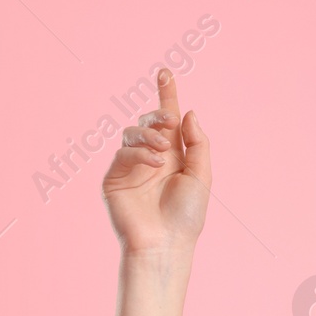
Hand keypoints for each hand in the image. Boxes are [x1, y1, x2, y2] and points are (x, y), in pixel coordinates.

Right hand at [102, 69, 210, 253]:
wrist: (166, 243)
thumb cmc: (187, 215)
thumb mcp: (201, 175)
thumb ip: (197, 143)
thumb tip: (187, 111)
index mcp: (174, 156)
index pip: (169, 120)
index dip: (167, 95)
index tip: (166, 72)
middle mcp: (152, 157)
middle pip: (149, 122)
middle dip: (159, 116)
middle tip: (169, 122)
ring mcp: (131, 166)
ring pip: (133, 133)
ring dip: (150, 135)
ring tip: (163, 150)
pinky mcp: (114, 177)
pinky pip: (123, 153)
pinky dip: (140, 153)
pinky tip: (154, 164)